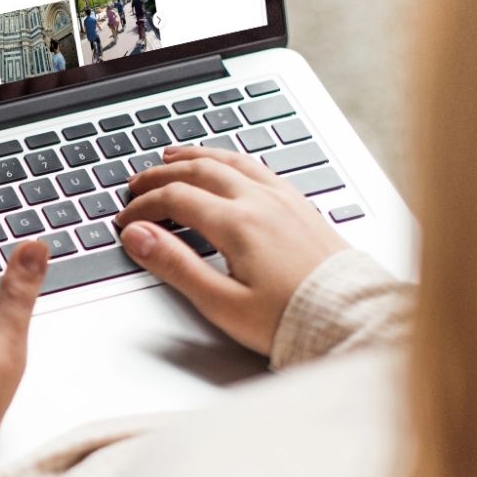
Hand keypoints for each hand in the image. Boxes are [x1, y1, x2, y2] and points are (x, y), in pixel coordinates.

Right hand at [114, 145, 348, 352]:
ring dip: (195, 156)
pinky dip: (230, 160)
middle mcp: (261, 202)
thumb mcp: (221, 302)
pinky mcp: (300, 206)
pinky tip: (226, 166)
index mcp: (238, 224)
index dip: (143, 206)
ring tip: (172, 156)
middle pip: (199, 171)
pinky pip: (258, 168)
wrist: (349, 319)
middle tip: (137, 183)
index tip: (127, 220)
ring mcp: (284, 200)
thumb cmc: (289, 318)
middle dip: (161, 175)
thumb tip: (138, 236)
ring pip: (230, 161)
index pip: (175, 198)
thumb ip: (175, 265)